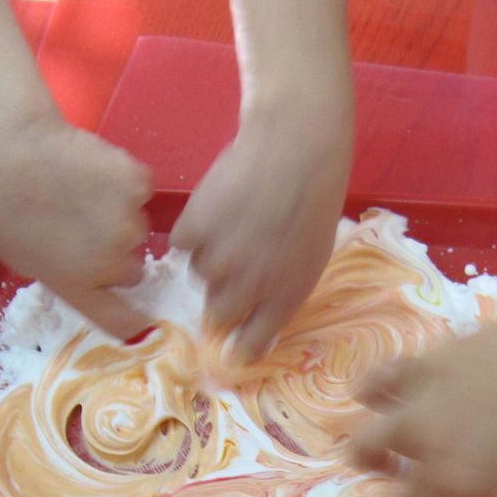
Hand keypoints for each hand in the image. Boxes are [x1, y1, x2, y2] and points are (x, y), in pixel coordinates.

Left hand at [0, 107, 154, 337]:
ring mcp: (129, 224)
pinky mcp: (139, 186)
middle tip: (88, 225)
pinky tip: (94, 167)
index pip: (122, 321)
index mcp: (79, 286)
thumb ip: (66, 275)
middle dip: (118, 253)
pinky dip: (126, 179)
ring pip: (138, 225)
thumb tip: (88, 273)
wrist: (8, 149)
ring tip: (82, 189)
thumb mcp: (24, 260)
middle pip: (132, 267)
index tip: (143, 317)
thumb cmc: (2, 205)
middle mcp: (111, 264)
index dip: (136, 321)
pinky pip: (141, 187)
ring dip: (119, 213)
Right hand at [170, 100, 351, 362]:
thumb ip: (282, 295)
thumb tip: (257, 322)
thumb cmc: (313, 203)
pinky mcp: (192, 230)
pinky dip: (195, 230)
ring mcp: (217, 260)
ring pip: (199, 275)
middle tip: (232, 270)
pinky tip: (218, 208)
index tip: (232, 344)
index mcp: (283, 299)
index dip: (238, 347)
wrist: (295, 149)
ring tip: (234, 225)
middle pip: (217, 317)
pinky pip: (183, 244)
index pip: (250, 346)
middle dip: (221, 300)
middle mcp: (247, 289)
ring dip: (210, 258)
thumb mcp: (312, 260)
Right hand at [347, 298, 496, 496]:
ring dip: (371, 457)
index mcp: (467, 487)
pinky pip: (375, 384)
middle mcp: (433, 457)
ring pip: (364, 446)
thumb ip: (495, 481)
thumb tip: (478, 487)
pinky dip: (374, 392)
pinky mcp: (417, 369)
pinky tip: (381, 396)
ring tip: (383, 453)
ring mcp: (419, 412)